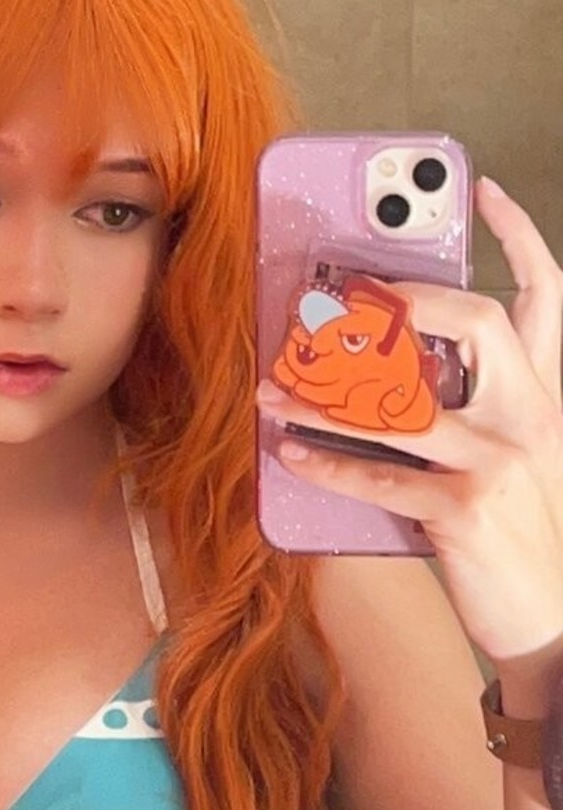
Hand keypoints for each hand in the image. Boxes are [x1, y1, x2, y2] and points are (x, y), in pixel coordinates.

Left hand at [256, 177, 562, 666]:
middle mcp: (532, 415)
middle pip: (474, 321)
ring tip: (274, 386)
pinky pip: (378, 475)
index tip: (480, 191)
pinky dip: (327, 463)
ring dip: (325, 392)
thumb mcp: (518, 453)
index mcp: (546, 394)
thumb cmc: (520, 528)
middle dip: (404, 300)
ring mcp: (500, 461)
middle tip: (345, 300)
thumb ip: (475, 402)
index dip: (516, 235)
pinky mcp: (464, 511)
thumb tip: (386, 366)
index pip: (545, 294)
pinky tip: (291, 453)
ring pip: (401, 402)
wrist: (552, 618)